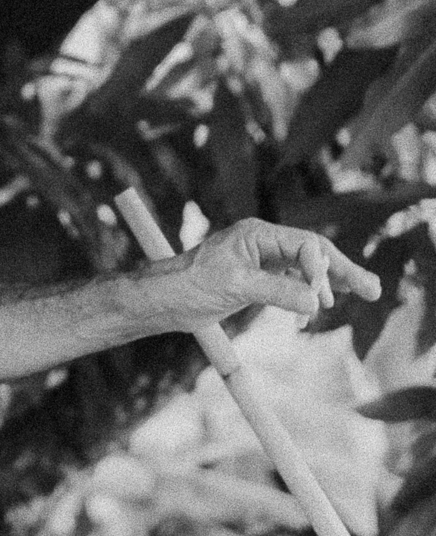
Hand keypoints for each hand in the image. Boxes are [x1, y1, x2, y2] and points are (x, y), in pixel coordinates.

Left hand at [172, 218, 381, 328]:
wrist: (163, 298)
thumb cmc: (190, 284)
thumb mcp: (236, 287)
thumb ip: (277, 292)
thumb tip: (317, 302)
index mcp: (256, 233)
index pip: (304, 245)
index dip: (321, 270)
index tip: (326, 299)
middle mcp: (262, 241)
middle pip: (312, 252)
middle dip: (342, 270)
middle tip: (373, 290)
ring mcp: (260, 259)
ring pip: (305, 266)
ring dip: (332, 280)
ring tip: (364, 292)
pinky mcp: (256, 276)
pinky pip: (292, 280)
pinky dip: (312, 290)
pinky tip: (327, 300)